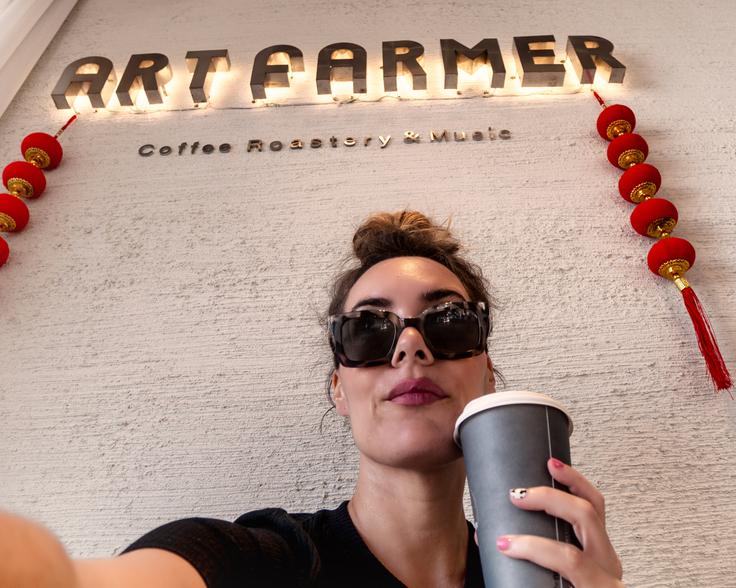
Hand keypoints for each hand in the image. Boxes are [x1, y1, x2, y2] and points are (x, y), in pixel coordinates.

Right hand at [474, 458, 623, 587]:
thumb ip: (524, 582)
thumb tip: (490, 547)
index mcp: (598, 586)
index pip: (569, 559)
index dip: (533, 547)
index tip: (504, 543)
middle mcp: (608, 567)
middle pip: (586, 519)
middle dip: (549, 501)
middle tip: (517, 497)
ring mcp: (608, 554)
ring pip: (597, 506)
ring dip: (571, 481)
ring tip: (548, 465)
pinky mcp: (603, 546)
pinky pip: (595, 508)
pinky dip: (578, 487)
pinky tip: (560, 474)